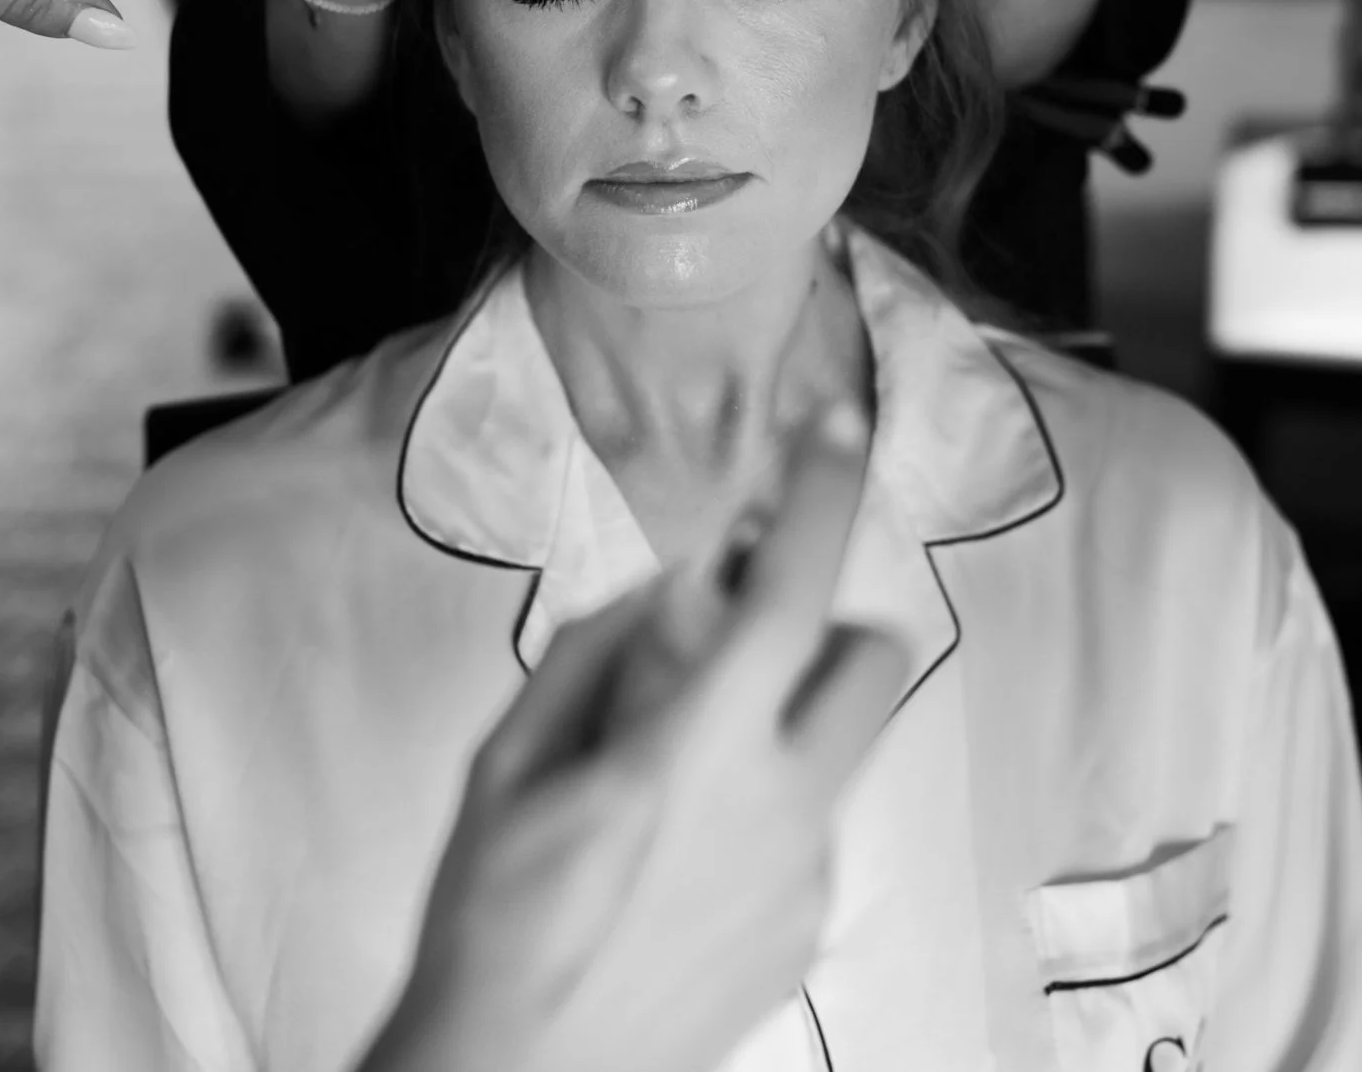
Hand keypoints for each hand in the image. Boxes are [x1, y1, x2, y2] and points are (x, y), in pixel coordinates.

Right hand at [364, 404, 904, 1071]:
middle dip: (822, 623)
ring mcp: (803, 878)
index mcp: (697, 751)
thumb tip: (668, 586)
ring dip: (785, 721)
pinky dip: (764, 808)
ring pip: (838, 749)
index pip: (789, 593)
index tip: (831, 429)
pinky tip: (675, 859)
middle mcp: (779, 808)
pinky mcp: (804, 932)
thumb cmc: (491, 921)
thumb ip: (598, 653)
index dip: (818, 495)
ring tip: (678, 775)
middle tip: (736, 638)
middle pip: (870, 661)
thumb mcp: (508, 764)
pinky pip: (809, 828)